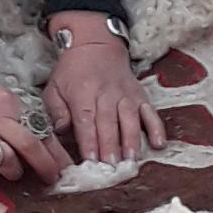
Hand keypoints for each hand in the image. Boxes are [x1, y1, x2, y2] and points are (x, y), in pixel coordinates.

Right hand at [0, 36, 61, 187]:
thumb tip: (27, 141)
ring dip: (12, 171)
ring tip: (10, 170)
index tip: (64, 165)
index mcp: (8, 103)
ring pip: (9, 162)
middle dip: (47, 166)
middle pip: (32, 147)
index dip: (55, 150)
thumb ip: (9, 116)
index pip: (40, 129)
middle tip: (53, 179)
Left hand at [46, 15, 162, 163]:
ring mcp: (126, 95)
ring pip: (130, 119)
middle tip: (111, 167)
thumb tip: (61, 130)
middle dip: (110, 146)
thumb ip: (56, 110)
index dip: (89, 141)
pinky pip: (150, 113)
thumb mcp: (54, 87)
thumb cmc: (72, 72)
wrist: (95, 45)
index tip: (90, 160)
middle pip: (109, 123)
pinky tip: (158, 143)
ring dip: (132, 140)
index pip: (86, 121)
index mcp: (82, 94)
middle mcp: (106, 94)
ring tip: (132, 160)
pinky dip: (156, 128)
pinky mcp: (140, 96)